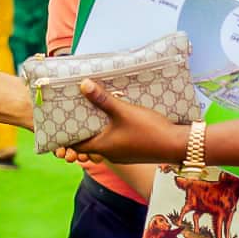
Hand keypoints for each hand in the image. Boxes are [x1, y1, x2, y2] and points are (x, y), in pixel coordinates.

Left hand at [53, 79, 186, 164]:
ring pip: (103, 139)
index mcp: (102, 146)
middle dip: (83, 125)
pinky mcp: (132, 149)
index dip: (66, 134)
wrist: (176, 144)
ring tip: (95, 106)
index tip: (61, 119)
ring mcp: (121, 153)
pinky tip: (115, 114)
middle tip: (77, 107)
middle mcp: (109, 153)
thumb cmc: (148, 130)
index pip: (76, 145)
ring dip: (98, 125)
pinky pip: (115, 139)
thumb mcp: (123, 111)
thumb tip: (83, 84)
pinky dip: (111, 128)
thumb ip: (103, 99)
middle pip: (89, 140)